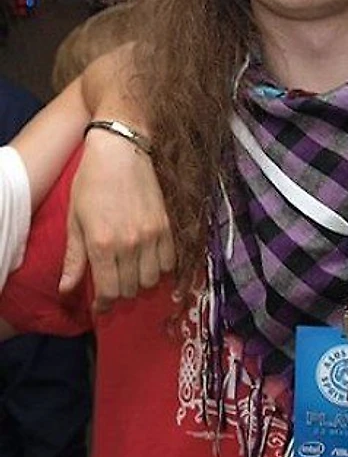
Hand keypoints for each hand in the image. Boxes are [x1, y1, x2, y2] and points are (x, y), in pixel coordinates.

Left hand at [60, 128, 174, 312]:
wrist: (122, 151)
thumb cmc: (91, 182)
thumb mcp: (75, 219)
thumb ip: (74, 257)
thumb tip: (67, 288)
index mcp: (102, 243)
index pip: (110, 291)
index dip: (105, 304)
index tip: (102, 305)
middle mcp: (130, 244)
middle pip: (132, 288)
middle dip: (121, 292)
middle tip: (115, 283)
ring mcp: (153, 234)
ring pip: (153, 278)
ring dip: (142, 280)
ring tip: (132, 272)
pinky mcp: (168, 224)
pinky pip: (171, 260)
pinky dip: (161, 267)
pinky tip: (150, 260)